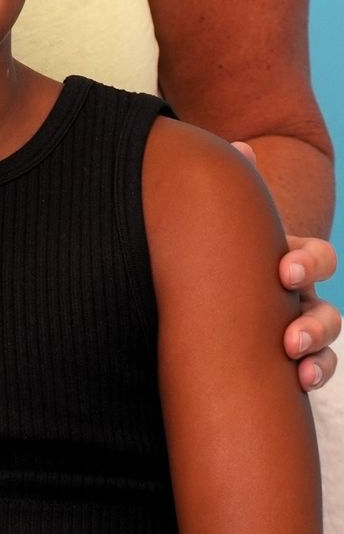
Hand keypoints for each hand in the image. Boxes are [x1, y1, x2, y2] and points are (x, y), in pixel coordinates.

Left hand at [232, 142, 339, 391]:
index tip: (284, 272)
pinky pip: (313, 369)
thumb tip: (240, 149)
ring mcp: (296, 326)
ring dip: (317, 355)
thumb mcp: (229, 219)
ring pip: (324, 343)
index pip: (318, 257)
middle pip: (326, 309)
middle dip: (314, 323)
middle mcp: (299, 295)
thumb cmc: (220, 243)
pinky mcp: (283, 355)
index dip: (308, 263)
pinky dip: (313, 374)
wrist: (207, 276)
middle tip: (290, 336)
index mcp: (290, 257)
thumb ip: (238, 186)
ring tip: (298, 367)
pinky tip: (299, 384)